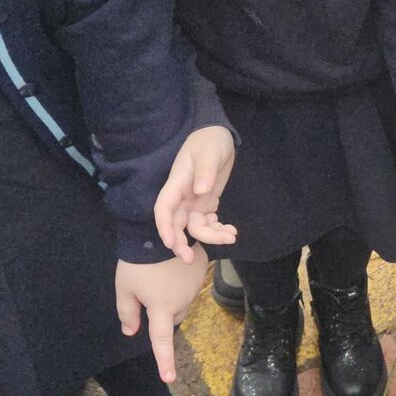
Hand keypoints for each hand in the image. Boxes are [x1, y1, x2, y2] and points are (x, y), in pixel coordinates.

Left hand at [115, 245, 208, 382]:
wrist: (158, 229)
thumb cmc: (138, 261)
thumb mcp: (124, 287)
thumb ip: (127, 312)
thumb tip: (131, 332)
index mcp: (161, 308)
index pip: (162, 341)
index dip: (165, 360)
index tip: (169, 378)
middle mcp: (182, 301)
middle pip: (173, 317)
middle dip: (163, 312)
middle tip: (148, 292)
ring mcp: (194, 287)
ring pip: (182, 301)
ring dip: (172, 295)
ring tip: (159, 273)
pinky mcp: (201, 272)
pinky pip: (190, 285)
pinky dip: (181, 281)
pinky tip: (172, 266)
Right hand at [154, 126, 236, 262]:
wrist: (219, 136)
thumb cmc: (210, 140)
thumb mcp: (209, 152)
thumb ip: (205, 171)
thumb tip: (200, 191)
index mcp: (177, 183)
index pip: (164, 207)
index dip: (164, 226)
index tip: (170, 243)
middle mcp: (182, 196)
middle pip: (175, 224)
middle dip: (180, 243)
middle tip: (191, 259)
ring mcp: (194, 202)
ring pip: (195, 227)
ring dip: (210, 236)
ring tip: (231, 236)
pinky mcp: (206, 204)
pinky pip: (208, 224)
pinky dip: (218, 231)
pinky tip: (232, 231)